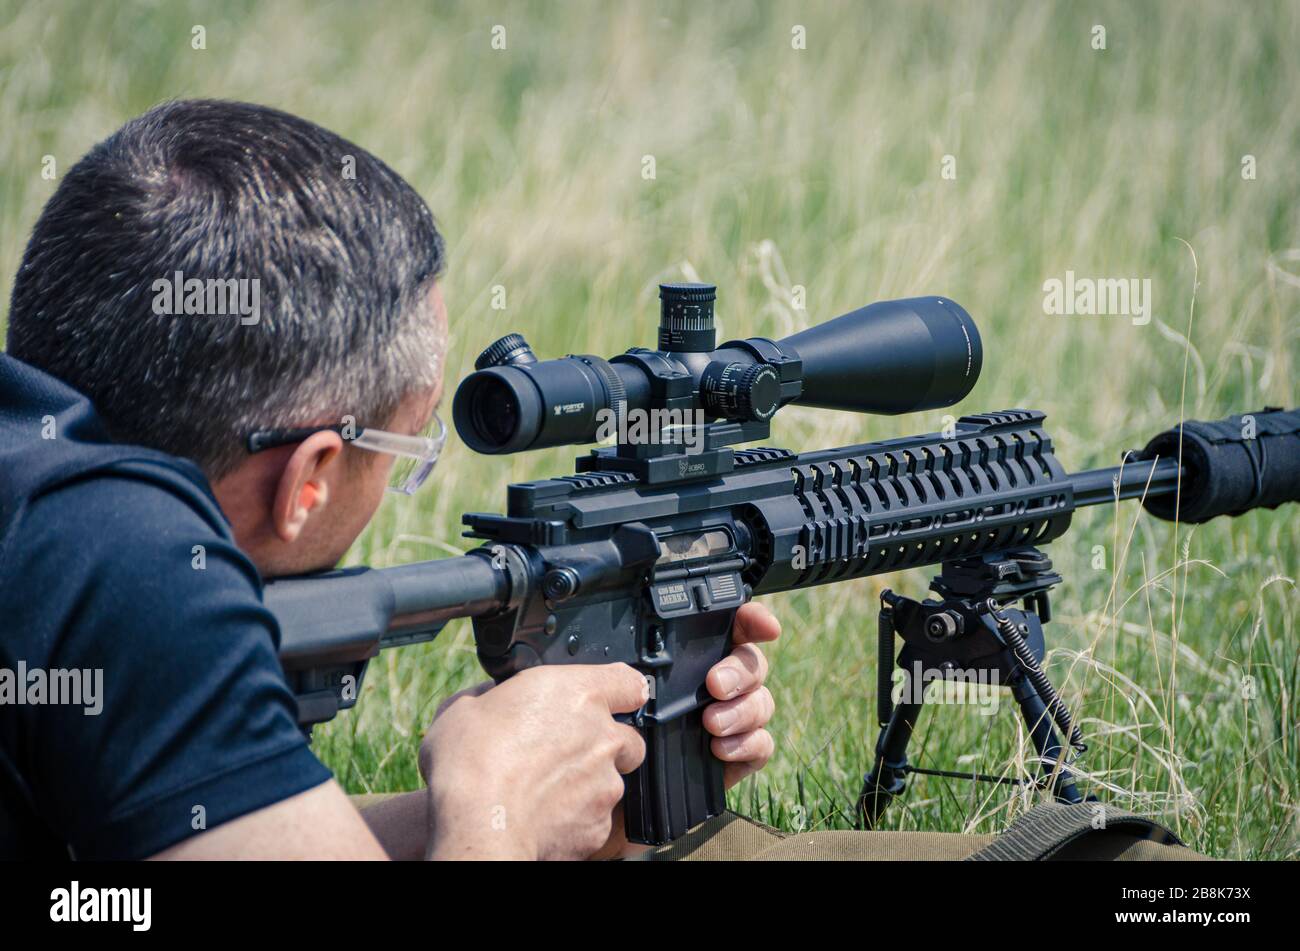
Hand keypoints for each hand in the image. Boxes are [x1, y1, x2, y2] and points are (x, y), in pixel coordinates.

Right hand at [420, 663, 646, 859]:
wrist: (480, 825)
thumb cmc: (469, 763)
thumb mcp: (465, 708)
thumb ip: (493, 697)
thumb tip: (490, 698)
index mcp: (577, 694)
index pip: (629, 683)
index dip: (622, 693)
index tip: (613, 702)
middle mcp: (602, 736)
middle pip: (626, 738)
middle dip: (604, 746)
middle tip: (566, 755)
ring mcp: (606, 783)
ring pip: (612, 781)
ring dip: (589, 784)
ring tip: (546, 792)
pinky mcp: (600, 826)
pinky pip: (596, 819)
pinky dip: (577, 819)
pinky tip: (544, 817)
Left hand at [590, 600, 780, 858]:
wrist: (604, 803)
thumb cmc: (598, 741)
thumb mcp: (601, 696)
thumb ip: (618, 671)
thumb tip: (629, 663)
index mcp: (684, 660)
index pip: (727, 628)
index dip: (752, 619)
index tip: (764, 626)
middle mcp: (712, 687)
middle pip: (750, 663)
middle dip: (740, 670)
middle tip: (714, 686)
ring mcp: (727, 722)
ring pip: (761, 702)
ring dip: (742, 710)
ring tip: (711, 724)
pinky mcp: (735, 760)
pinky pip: (763, 744)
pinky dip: (749, 743)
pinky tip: (721, 750)